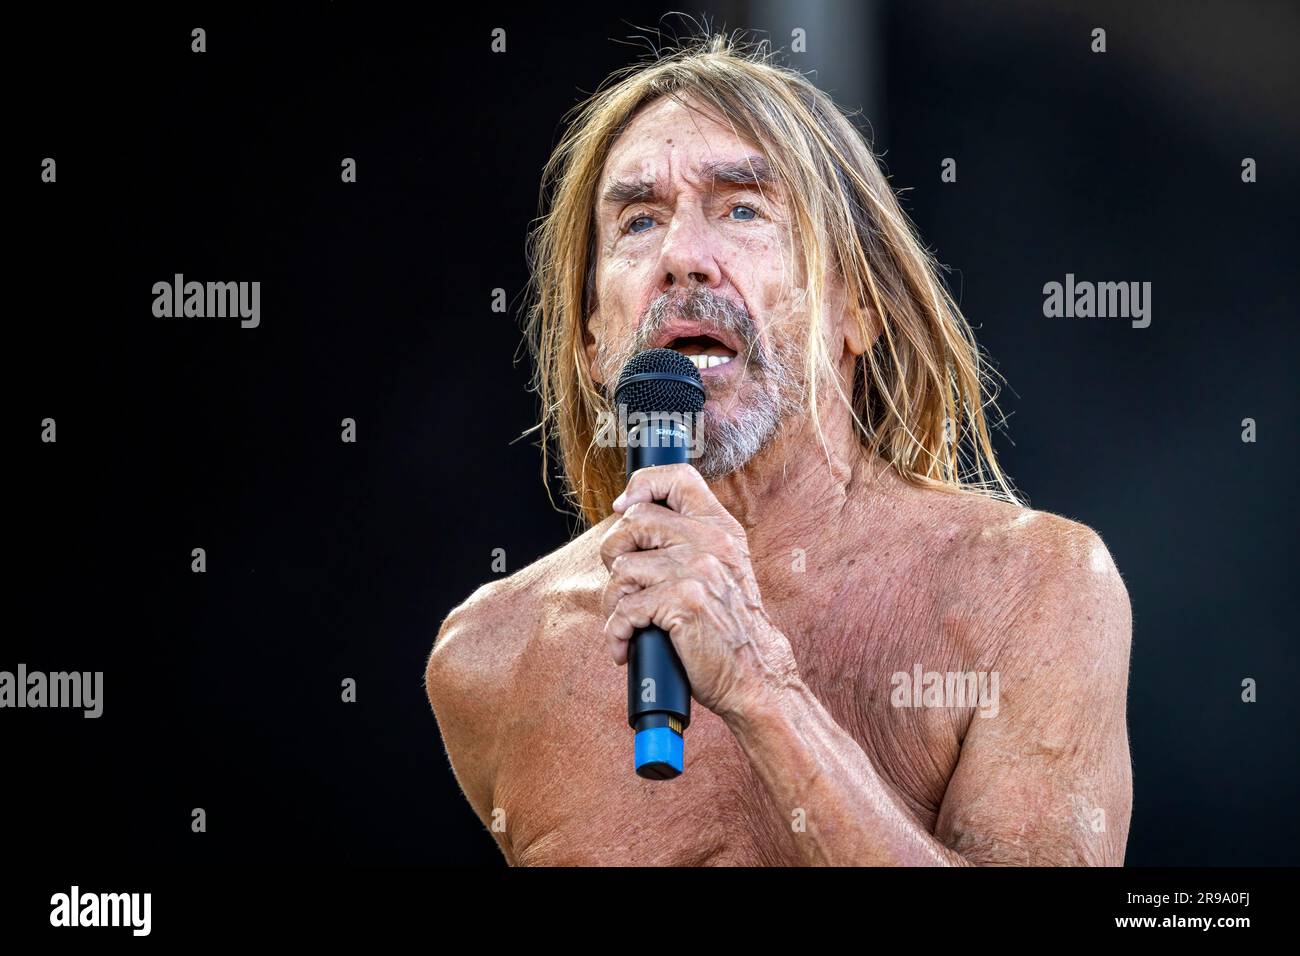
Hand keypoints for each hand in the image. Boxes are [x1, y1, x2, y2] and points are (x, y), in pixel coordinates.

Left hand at [599, 463, 799, 721]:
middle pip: (633, 522)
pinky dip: (616, 633)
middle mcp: (711, 542)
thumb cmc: (727, 627)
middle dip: (615, 554)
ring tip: (628, 622)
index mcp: (720, 528)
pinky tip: (625, 647)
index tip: (623, 507)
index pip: (678, 477)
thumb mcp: (721, 569)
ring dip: (614, 602)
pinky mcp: (684, 602)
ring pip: (622, 568)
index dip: (642, 484)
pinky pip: (625, 609)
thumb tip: (627, 512)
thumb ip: (688, 539)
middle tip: (626, 585)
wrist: (755, 674)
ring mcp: (698, 570)